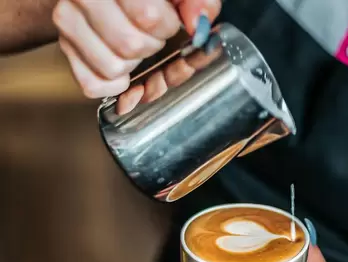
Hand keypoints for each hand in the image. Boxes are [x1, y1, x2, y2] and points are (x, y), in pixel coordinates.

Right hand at [52, 0, 221, 98]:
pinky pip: (93, 85)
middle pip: (130, 45)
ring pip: (112, 68)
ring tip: (136, 47)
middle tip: (153, 35)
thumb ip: (196, 2)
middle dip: (153, 46)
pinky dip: (116, 85)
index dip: (168, 27)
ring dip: (134, 66)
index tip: (169, 21)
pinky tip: (125, 68)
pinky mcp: (66, 48)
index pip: (149, 17)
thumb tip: (197, 24)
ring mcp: (69, 22)